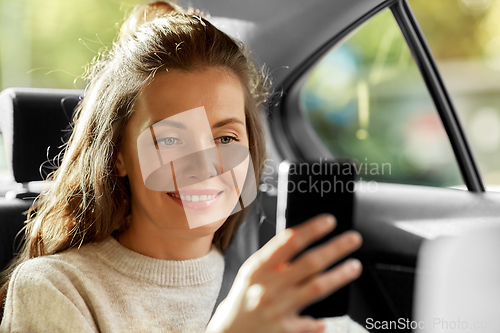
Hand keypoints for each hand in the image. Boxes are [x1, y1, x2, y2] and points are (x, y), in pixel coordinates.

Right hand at [205, 214, 362, 332]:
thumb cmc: (241, 301)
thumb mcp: (251, 274)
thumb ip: (273, 260)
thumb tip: (301, 242)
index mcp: (258, 268)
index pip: (289, 242)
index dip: (311, 229)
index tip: (329, 221)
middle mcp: (268, 286)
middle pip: (309, 262)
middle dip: (335, 248)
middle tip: (353, 239)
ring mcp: (277, 308)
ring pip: (316, 288)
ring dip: (339, 275)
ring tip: (355, 266)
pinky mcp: (284, 330)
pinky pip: (309, 323)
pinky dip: (318, 322)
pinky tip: (325, 320)